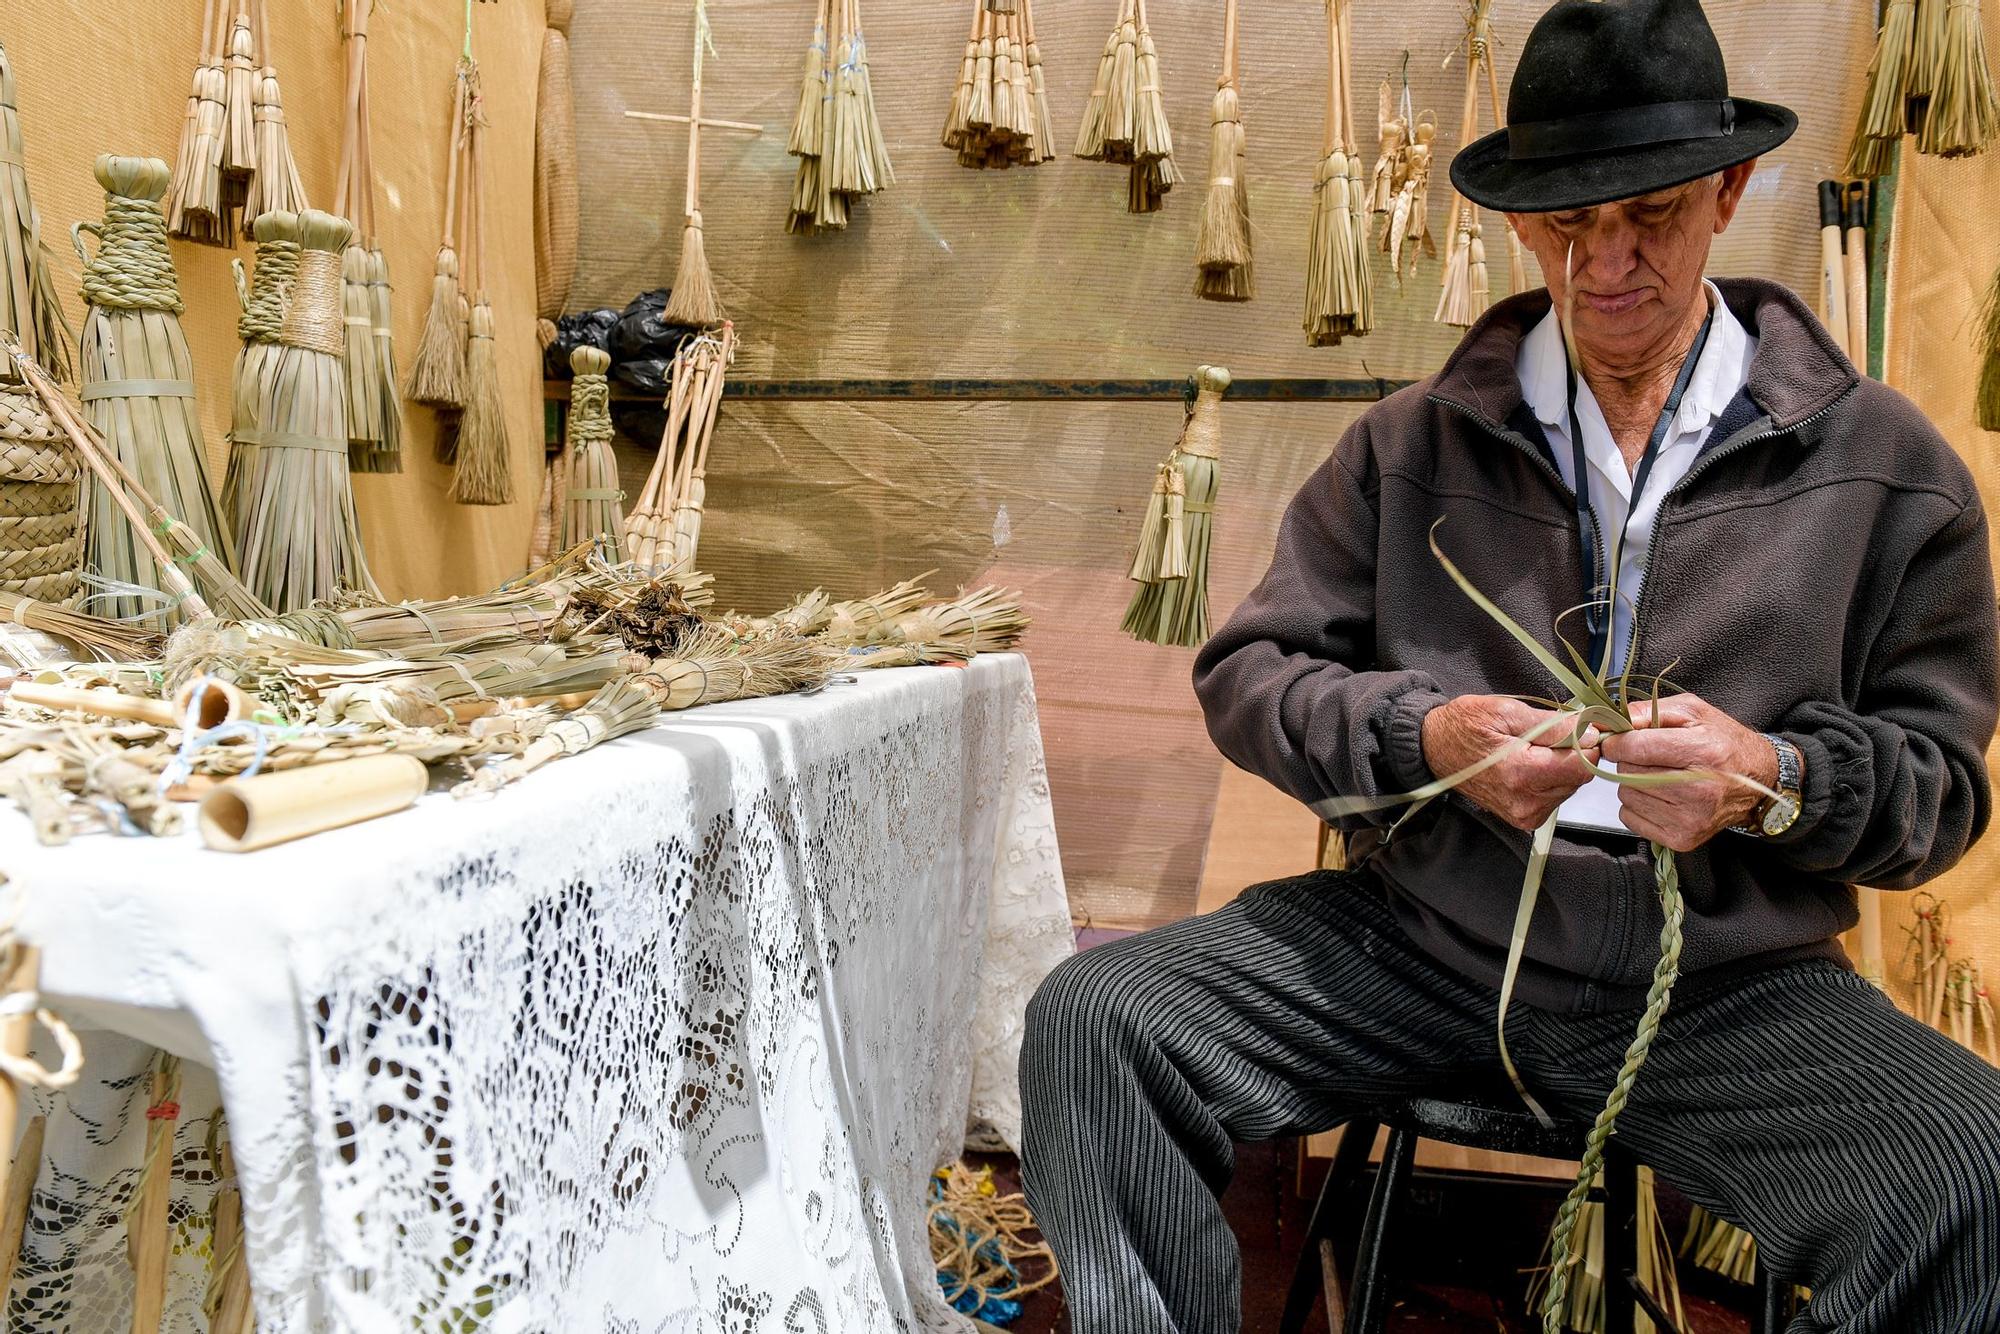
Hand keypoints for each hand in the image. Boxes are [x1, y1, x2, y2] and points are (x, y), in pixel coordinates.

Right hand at [1421, 695, 1600, 831]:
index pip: (1582, 765)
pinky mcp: (1524, 818)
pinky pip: (1556, 796)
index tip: (1577, 725)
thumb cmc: (1464, 725)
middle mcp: (1525, 802)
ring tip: (1534, 748)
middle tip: (1548, 733)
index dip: (1586, 741)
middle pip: (1579, 777)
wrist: (1434, 749)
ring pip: (1570, 786)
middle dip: (1574, 752)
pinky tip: (1530, 764)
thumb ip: (1551, 725)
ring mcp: (1524, 814)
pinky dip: (1551, 778)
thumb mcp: (1505, 711)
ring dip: (1562, 765)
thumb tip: (1589, 731)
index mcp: (1520, 774)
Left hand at [1599, 694, 1777, 851]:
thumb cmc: (1723, 742)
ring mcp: (1690, 819)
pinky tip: (1662, 796)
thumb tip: (1609, 722)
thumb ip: (1648, 711)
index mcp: (1704, 752)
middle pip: (1628, 772)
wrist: (1757, 782)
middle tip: (1652, 757)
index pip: (1635, 748)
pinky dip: (1638, 805)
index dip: (1618, 741)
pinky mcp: (1682, 839)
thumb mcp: (1692, 711)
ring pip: (1626, 795)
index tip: (1618, 739)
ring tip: (1662, 776)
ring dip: (1634, 783)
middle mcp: (1699, 790)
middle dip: (1630, 760)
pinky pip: (1630, 818)